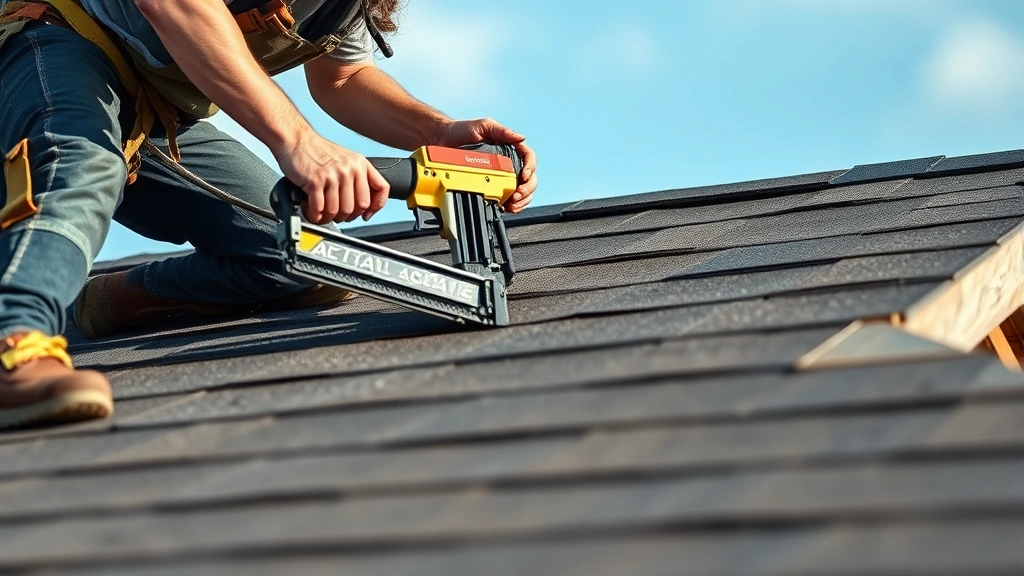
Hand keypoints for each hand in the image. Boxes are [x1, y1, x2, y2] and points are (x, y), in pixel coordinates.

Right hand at [275, 129, 389, 223]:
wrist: (294, 139)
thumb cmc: (316, 151)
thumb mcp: (345, 159)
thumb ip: (356, 177)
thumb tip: (363, 204)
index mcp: (360, 164)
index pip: (381, 189)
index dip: (376, 206)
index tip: (367, 214)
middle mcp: (349, 169)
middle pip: (358, 207)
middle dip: (347, 216)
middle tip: (337, 215)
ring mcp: (333, 175)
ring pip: (338, 211)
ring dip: (329, 218)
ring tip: (322, 215)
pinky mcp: (315, 181)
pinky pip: (320, 209)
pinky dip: (315, 216)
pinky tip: (312, 212)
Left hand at [438, 118, 537, 213]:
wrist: (442, 141)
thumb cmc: (462, 131)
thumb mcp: (484, 126)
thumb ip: (502, 131)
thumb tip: (521, 137)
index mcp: (511, 148)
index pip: (529, 159)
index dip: (530, 169)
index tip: (523, 176)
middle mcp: (509, 163)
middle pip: (530, 179)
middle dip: (527, 189)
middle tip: (517, 195)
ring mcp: (502, 177)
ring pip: (522, 191)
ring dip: (522, 200)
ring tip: (512, 204)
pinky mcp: (492, 188)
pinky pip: (507, 199)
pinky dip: (511, 206)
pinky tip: (507, 208)